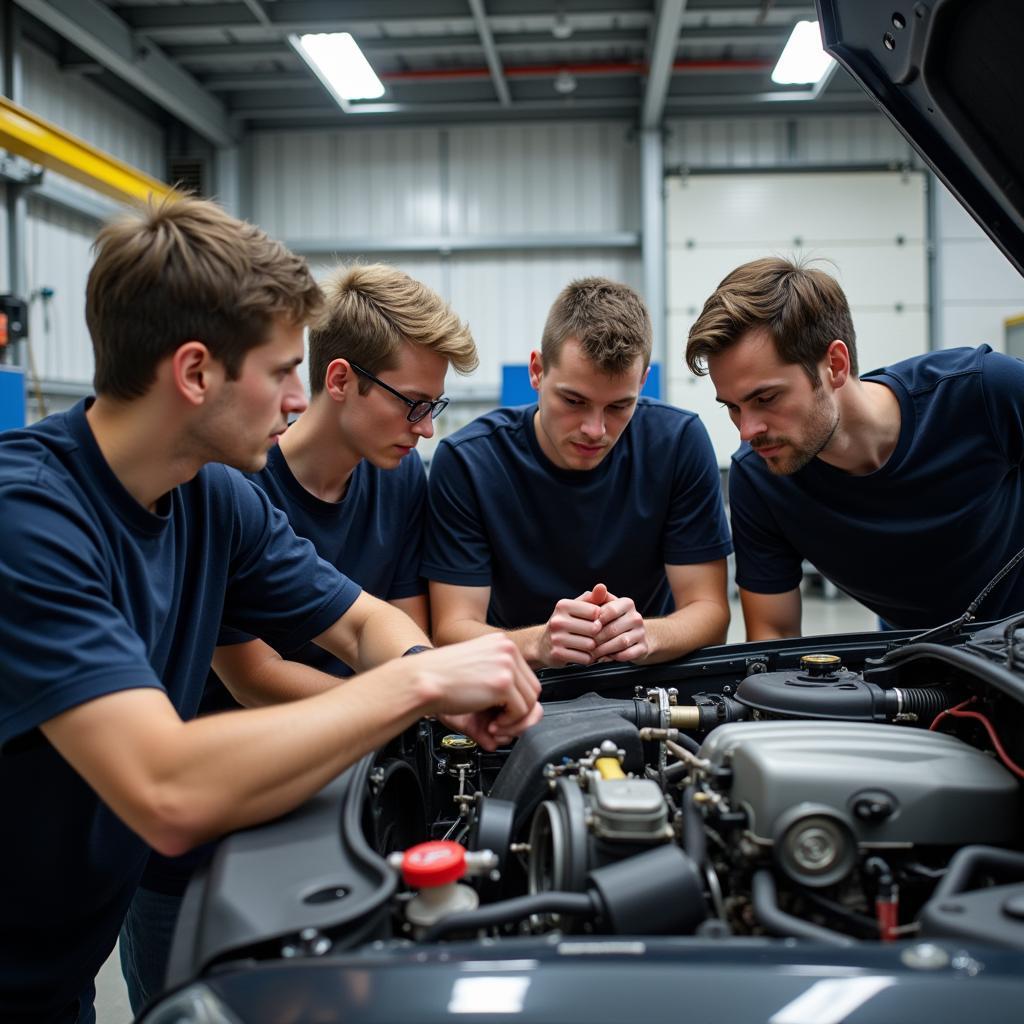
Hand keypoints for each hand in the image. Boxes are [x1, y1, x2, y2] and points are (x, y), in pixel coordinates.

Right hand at [412, 634, 542, 750]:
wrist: (422, 679)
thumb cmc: (441, 677)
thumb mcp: (476, 674)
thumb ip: (498, 689)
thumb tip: (516, 711)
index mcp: (500, 643)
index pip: (526, 675)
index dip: (517, 698)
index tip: (501, 710)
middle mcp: (507, 649)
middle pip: (532, 688)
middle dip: (519, 712)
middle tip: (499, 722)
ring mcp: (506, 665)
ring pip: (530, 701)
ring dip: (514, 720)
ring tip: (494, 725)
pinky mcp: (503, 683)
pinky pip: (520, 711)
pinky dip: (508, 723)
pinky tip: (490, 723)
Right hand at [535, 587, 609, 666]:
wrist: (543, 644)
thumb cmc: (566, 623)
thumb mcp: (576, 607)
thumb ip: (592, 598)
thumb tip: (602, 587)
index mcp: (563, 605)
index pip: (595, 611)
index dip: (600, 618)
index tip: (595, 621)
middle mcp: (557, 620)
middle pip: (594, 629)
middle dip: (597, 634)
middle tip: (592, 636)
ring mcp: (556, 638)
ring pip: (590, 644)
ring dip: (592, 647)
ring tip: (586, 645)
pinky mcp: (557, 654)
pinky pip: (584, 658)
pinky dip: (586, 658)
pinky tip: (581, 654)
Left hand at [591, 586, 649, 662]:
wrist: (633, 635)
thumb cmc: (611, 619)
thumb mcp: (604, 606)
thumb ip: (598, 597)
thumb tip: (599, 587)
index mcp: (627, 603)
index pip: (609, 610)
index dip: (595, 620)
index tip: (584, 627)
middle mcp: (636, 617)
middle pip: (613, 629)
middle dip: (597, 638)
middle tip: (585, 644)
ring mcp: (641, 633)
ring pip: (621, 642)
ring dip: (604, 649)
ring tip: (593, 653)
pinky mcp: (643, 648)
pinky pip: (627, 654)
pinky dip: (614, 657)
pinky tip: (605, 657)